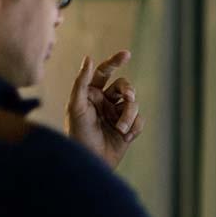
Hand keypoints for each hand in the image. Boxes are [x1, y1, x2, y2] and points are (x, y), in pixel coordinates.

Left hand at [67, 51, 144, 168]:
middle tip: (129, 97)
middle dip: (128, 91)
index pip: (104, 72)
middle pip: (124, 86)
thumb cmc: (77, 134)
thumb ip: (81, 82)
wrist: (89, 162)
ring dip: (129, 115)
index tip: (126, 54)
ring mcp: (117, 115)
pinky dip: (135, 127)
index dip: (115, 61)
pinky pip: (139, 120)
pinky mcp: (127, 129)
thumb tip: (89, 58)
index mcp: (91, 94)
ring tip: (121, 128)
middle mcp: (105, 102)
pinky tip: (126, 136)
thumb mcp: (75, 106)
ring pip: (133, 104)